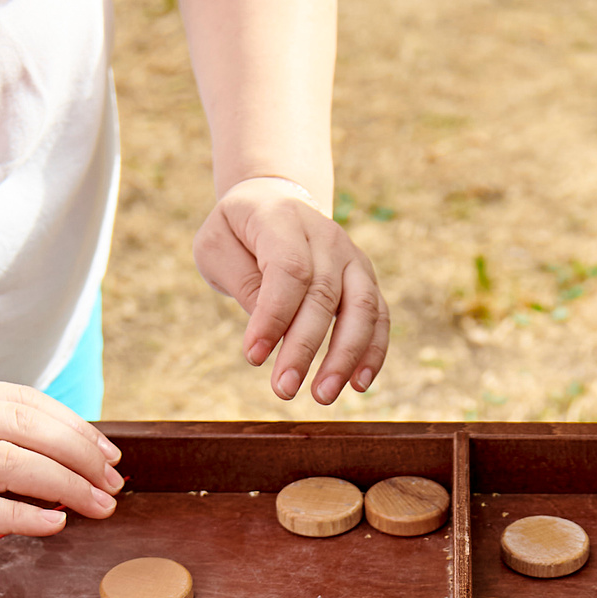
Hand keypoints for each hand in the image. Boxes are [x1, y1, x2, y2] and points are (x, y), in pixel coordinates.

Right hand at [0, 383, 124, 547]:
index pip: (18, 401)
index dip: (68, 423)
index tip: (101, 447)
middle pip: (28, 425)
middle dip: (82, 451)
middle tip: (116, 478)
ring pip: (12, 461)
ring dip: (66, 483)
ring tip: (101, 504)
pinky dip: (22, 513)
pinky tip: (53, 523)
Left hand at [193, 177, 389, 404]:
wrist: (274, 202)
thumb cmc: (238, 233)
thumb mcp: (217, 247)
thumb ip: (242, 282)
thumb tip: (271, 331)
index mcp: (283, 219)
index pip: (288, 271)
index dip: (273, 316)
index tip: (253, 357)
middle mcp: (326, 236)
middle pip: (324, 295)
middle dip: (304, 348)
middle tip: (283, 390)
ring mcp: (352, 257)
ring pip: (361, 308)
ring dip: (345, 356)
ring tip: (323, 395)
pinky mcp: (365, 279)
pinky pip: (378, 316)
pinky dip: (372, 352)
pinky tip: (358, 385)